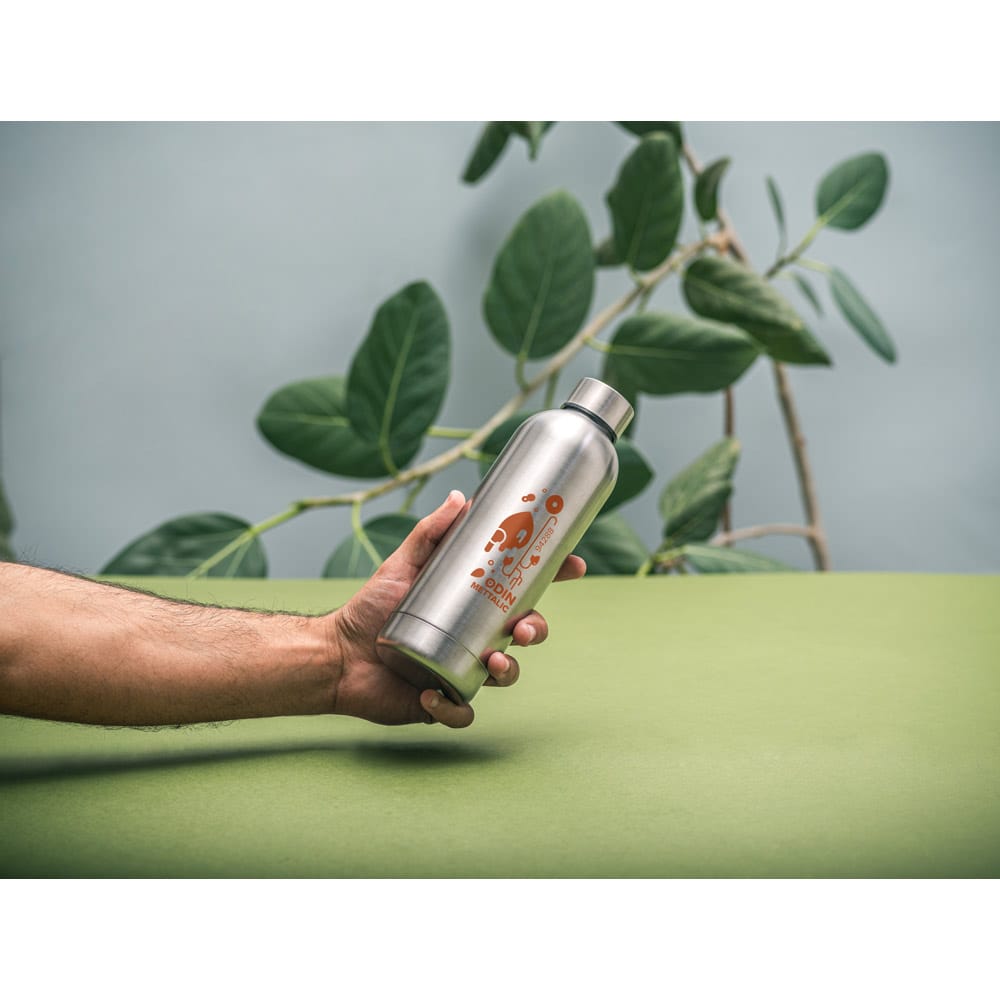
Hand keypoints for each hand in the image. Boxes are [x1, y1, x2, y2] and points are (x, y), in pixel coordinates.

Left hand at [327, 490, 585, 728]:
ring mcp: (460, 670)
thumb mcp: (401, 565)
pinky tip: (431, 696)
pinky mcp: (440, 701)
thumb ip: (429, 533)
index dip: (553, 578)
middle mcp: (474, 637)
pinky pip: (461, 713)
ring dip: (508, 670)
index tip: (573, 565)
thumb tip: (459, 497)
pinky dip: (452, 709)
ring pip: (504, 674)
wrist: (337, 654)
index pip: (523, 590)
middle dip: (537, 631)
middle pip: (524, 634)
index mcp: (473, 604)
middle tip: (524, 629)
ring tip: (491, 662)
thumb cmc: (370, 609)